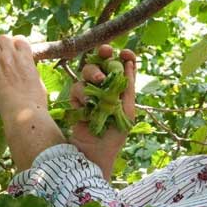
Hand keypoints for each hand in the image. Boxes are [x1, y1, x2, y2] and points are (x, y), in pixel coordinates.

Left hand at [0, 35, 48, 120]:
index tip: (14, 48)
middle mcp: (11, 55)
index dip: (15, 43)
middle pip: (3, 38)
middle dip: (2, 43)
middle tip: (0, 52)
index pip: (19, 39)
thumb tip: (25, 67)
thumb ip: (29, 68)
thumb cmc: (34, 100)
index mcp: (26, 57)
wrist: (23, 111)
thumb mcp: (37, 79)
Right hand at [69, 44, 136, 179]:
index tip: (125, 53)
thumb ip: (127, 87)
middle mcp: (105, 90)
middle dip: (104, 55)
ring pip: (88, 72)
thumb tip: (130, 62)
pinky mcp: (76, 102)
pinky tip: (86, 106)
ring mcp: (90, 95)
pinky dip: (82, 94)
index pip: (123, 67)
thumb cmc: (114, 137)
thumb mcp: (126, 111)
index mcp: (121, 91)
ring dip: (93, 73)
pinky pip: (77, 88)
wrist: (93, 155)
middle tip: (105, 52)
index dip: (123, 57)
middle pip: (103, 63)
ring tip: (98, 83)